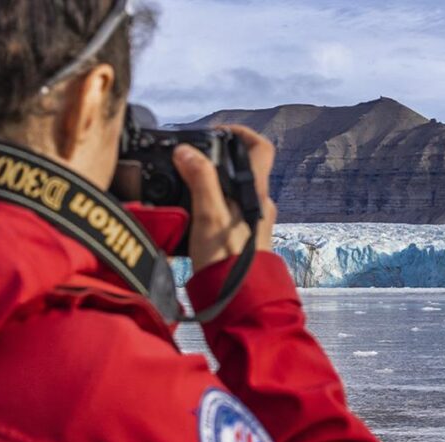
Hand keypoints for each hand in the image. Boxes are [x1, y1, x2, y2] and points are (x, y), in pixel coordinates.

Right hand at [172, 125, 276, 271]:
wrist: (240, 306)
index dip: (240, 133)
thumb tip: (186, 151)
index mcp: (256, 194)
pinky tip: (190, 218)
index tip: (216, 133)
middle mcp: (260, 207)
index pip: (260, 148)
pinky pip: (226, 215)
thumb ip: (199, 179)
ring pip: (233, 193)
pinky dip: (208, 209)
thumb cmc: (229, 263)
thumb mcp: (209, 215)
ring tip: (184, 189)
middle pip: (242, 170)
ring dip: (210, 187)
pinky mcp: (242, 242)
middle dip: (216, 162)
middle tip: (190, 161)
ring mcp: (253, 226)